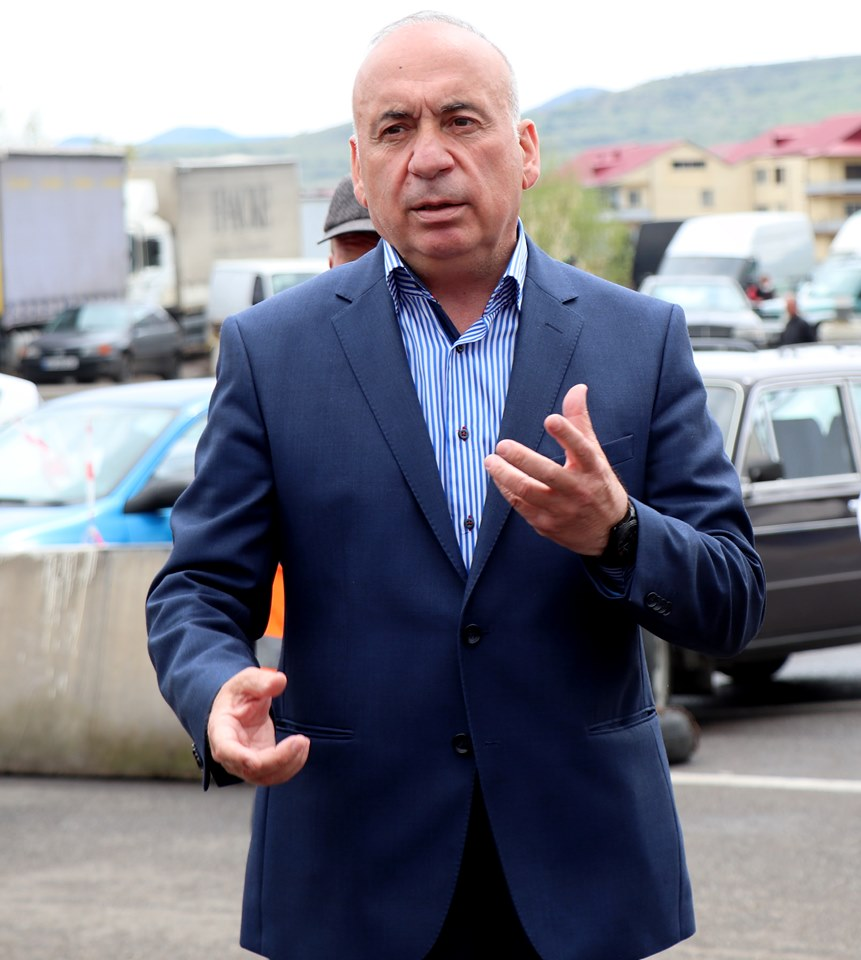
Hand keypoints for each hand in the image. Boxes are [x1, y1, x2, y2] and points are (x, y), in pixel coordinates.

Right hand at [207, 667, 309, 786]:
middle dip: (278, 758)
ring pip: (265, 776)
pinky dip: (291, 765)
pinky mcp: (260, 766)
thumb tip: (279, 681)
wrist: (238, 708)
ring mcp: (244, 764)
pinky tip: (301, 749)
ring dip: (288, 764)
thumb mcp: (246, 681)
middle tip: (301, 741)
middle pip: (251, 768)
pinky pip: (275, 774)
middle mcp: (229, 754)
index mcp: (220, 731)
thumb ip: (261, 681)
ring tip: (303, 743)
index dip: (238, 757)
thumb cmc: (237, 695)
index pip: (225, 750)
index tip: (254, 760)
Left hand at [485, 384, 628, 554]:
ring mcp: (562, 510)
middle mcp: (578, 490)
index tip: (550, 419)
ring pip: (528, 492)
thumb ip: (580, 422)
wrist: (609, 533)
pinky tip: (498, 477)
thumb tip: (577, 388)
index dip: (567, 433)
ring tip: (490, 461)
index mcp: (593, 469)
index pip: (582, 448)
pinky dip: (507, 491)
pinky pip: (521, 506)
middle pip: (549, 473)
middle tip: (501, 446)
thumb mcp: (595, 454)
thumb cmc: (598, 485)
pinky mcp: (547, 524)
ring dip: (505, 476)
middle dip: (522, 459)